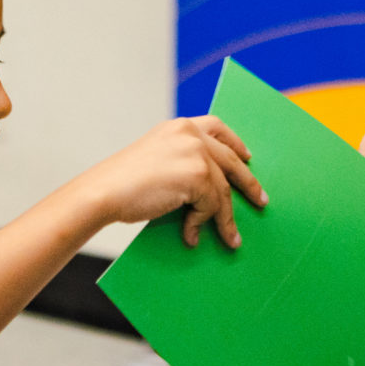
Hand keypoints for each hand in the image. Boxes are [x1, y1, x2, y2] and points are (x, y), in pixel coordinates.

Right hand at [77, 117, 265, 249]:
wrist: (104, 191)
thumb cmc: (122, 183)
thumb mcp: (156, 159)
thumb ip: (181, 161)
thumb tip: (207, 185)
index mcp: (179, 126)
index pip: (217, 127)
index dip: (235, 143)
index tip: (248, 157)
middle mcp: (191, 133)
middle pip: (230, 160)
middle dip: (247, 183)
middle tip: (260, 199)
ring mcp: (196, 152)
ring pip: (223, 189)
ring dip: (225, 218)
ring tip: (231, 238)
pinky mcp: (198, 175)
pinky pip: (211, 205)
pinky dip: (202, 224)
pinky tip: (191, 236)